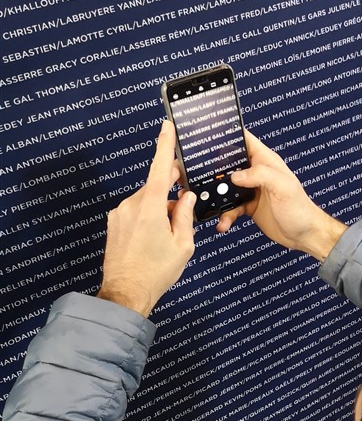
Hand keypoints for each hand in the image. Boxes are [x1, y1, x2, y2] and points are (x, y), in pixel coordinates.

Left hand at [97, 121, 195, 317]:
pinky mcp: (114, 224)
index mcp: (151, 207)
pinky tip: (154, 240)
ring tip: (167, 237)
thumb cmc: (155, 272)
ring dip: (160, 211)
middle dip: (172, 194)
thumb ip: (186, 216)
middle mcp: (132, 206)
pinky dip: (148, 219)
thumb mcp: (183, 245)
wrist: (126, 293)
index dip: (165, 145)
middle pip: (156, 188)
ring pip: (147, 202)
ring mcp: (120, 214)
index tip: (167, 127)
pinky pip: (136, 212)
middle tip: (184, 209)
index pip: (160, 168)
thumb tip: (188, 198)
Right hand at [217, 130, 346, 260]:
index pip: (245, 140)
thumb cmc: (301, 209)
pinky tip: (224, 222)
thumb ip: (261, 175)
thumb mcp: (284, 187)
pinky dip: (226, 215)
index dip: (229, 135)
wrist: (304, 235)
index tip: (211, 137)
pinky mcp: (249, 206)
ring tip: (214, 206)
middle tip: (202, 176)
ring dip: (218, 197)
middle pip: (230, 163)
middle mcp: (257, 173)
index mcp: (267, 161)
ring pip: (227, 187)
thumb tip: (237, 175)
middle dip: (216, 169)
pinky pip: (231, 207)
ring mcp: (252, 189)